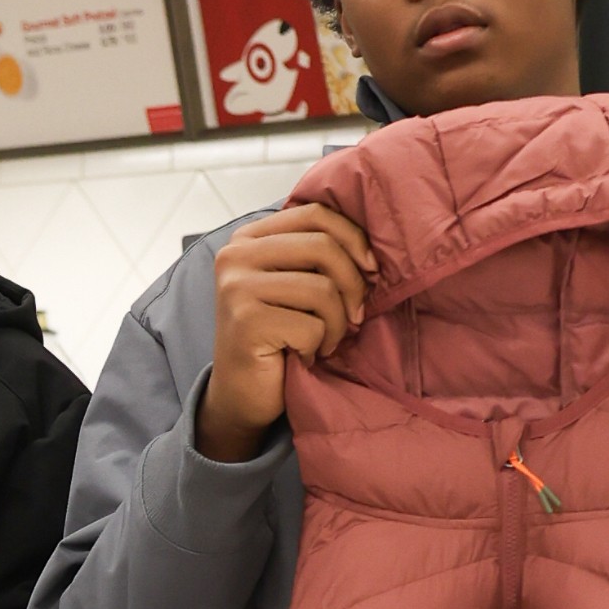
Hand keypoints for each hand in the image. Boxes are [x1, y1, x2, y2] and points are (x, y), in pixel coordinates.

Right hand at [194, 203, 372, 460]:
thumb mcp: (293, 284)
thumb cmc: (276, 337)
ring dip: (338, 324)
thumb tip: (373, 247)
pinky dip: (319, 346)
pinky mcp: (245, 321)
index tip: (371, 270)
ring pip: (323, 289)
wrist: (240, 394)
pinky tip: (305, 356)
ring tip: (326, 341)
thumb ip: (315, 255)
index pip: (316, 214)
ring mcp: (236, 287)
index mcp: (248, 237)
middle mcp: (235, 255)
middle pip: (323, 247)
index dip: (354, 239)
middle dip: (353, 286)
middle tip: (355, 317)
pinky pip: (313, 326)